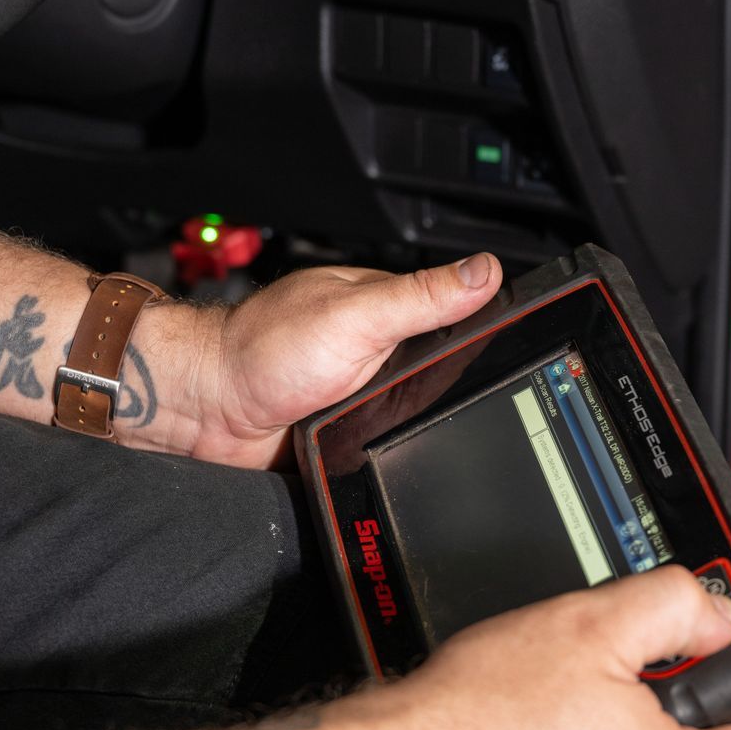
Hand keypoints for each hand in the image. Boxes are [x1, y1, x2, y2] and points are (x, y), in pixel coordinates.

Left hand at [170, 254, 502, 467]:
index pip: (462, 316)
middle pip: (449, 376)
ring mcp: (367, 394)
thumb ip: (421, 296)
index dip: (494, 333)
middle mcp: (382, 350)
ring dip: (423, 432)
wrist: (206, 411)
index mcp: (390, 309)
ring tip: (411, 434)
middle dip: (455, 396)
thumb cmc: (262, 351)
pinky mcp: (352, 435)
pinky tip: (393, 457)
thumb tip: (486, 271)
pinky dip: (392, 456)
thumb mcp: (356, 315)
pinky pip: (391, 451)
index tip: (525, 349)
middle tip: (448, 405)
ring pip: (423, 420)